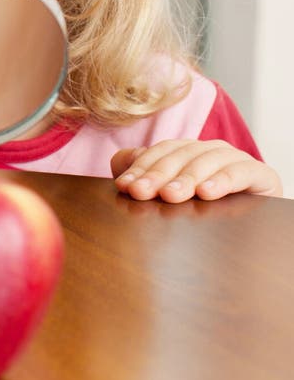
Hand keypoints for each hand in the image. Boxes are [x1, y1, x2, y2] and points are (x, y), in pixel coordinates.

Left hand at [111, 139, 282, 201]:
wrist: (256, 229)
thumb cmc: (209, 208)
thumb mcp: (174, 192)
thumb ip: (147, 174)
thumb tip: (119, 163)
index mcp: (188, 151)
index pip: (160, 152)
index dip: (141, 168)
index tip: (124, 187)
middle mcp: (210, 150)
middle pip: (180, 156)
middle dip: (157, 175)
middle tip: (141, 192)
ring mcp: (235, 159)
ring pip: (206, 161)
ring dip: (186, 178)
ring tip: (170, 195)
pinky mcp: (260, 174)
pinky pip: (240, 172)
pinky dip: (222, 180)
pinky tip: (207, 193)